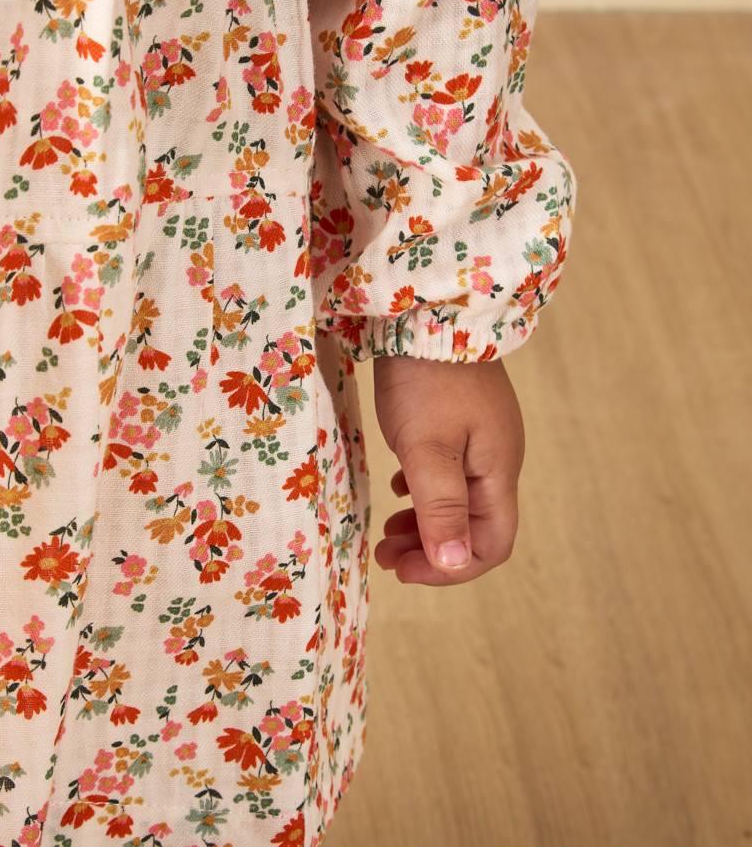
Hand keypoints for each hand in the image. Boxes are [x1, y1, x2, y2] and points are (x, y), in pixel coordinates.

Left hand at [372, 356, 524, 585]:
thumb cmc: (426, 381)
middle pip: (474, 527)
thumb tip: (454, 565)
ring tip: (386, 534)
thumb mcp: (428, 449)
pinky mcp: (461, 422)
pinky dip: (424, 493)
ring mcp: (481, 440)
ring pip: (458, 501)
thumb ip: (442, 507)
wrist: (428, 313)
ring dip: (423, 525)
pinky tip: (400, 489)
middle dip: (430, 551)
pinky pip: (448, 474)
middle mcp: (496, 461)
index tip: (406, 570)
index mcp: (497, 471)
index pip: (492, 544)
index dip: (451, 569)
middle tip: (385, 556)